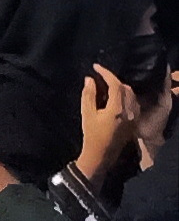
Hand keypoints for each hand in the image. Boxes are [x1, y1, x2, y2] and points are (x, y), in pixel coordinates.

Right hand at [84, 64, 140, 180]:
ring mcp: (134, 117)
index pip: (116, 85)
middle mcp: (129, 112)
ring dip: (121, 87)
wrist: (102, 154)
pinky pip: (133, 103)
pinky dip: (126, 96)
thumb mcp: (86, 113)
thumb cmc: (92, 134)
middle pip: (126, 88)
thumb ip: (89, 94)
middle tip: (100, 76)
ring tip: (107, 85)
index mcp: (117, 109)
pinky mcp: (134, 121)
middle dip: (113, 79)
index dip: (106, 73)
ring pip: (131, 95)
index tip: (95, 67)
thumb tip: (90, 79)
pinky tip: (115, 97)